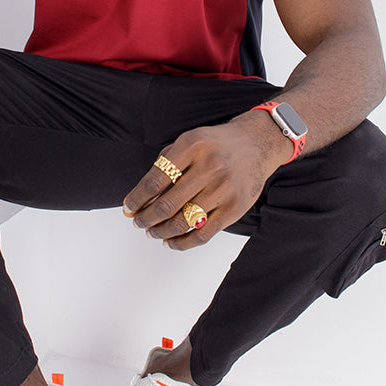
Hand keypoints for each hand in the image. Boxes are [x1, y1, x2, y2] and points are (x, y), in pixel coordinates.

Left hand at [122, 110, 287, 250]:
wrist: (257, 144)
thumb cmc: (214, 145)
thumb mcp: (187, 143)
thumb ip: (162, 168)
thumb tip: (137, 201)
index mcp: (192, 146)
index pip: (155, 180)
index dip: (137, 198)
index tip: (128, 209)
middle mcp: (209, 167)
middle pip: (166, 205)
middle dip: (146, 219)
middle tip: (138, 223)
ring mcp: (224, 189)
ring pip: (183, 222)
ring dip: (161, 232)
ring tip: (152, 232)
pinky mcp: (235, 208)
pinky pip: (203, 234)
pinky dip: (182, 242)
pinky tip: (171, 241)